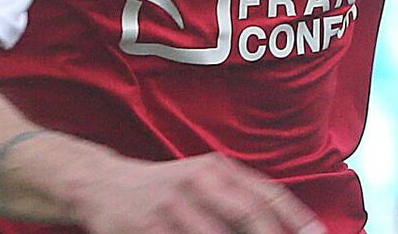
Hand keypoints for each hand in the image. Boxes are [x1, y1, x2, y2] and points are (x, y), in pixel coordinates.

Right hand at [67, 153, 323, 233]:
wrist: (102, 184)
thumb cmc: (166, 187)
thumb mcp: (204, 178)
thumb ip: (241, 195)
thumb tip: (286, 222)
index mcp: (217, 169)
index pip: (266, 194)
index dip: (295, 218)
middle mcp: (196, 182)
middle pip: (246, 216)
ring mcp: (168, 207)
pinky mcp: (144, 228)